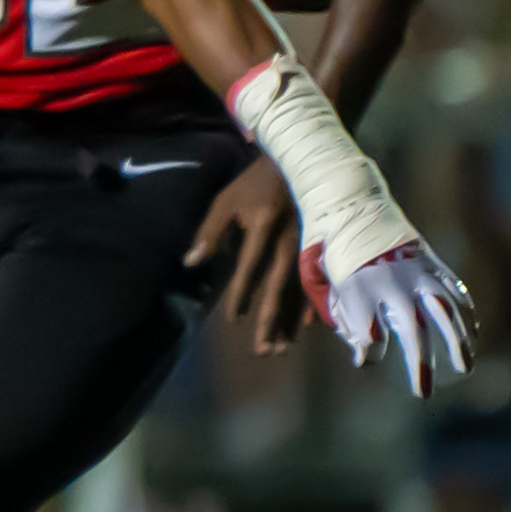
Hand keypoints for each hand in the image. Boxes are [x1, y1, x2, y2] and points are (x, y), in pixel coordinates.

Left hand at [184, 160, 310, 351]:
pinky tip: (308, 326)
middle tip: (262, 350)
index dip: (241, 294)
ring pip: (300, 289)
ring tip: (281, 347)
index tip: (234, 319)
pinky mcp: (319, 246)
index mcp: (264, 226)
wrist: (298, 161)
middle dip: (270, 320)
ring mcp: (308, 244)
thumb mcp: (226, 201)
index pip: (250, 267)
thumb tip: (191, 263)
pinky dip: (312, 304)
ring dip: (290, 320)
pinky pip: (317, 281)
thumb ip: (209, 233)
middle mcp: (289, 239)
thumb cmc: (254, 183)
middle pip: (279, 286)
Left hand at [305, 237, 475, 396]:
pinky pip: (455, 291)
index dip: (368, 350)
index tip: (367, 357)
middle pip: (412, 328)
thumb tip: (365, 360)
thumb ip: (347, 326)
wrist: (355, 211)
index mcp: (359, 289)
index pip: (367, 332)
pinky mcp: (433, 264)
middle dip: (418, 363)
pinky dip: (466, 313)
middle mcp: (391, 282)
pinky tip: (472, 334)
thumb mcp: (330, 291)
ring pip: (444, 311)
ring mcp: (417, 273)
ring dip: (456, 342)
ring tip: (465, 367)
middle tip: (423, 393)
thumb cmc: (341, 262)